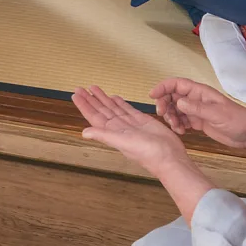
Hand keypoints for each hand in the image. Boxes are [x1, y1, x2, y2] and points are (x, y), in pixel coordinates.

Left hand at [72, 85, 189, 175]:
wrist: (169, 157)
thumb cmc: (148, 153)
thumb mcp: (123, 142)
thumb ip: (104, 135)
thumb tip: (83, 133)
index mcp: (112, 132)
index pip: (94, 116)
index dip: (84, 105)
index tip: (75, 95)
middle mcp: (119, 128)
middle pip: (101, 110)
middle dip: (91, 99)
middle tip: (80, 88)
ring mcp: (130, 124)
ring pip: (113, 108)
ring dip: (103, 98)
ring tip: (94, 88)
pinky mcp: (142, 121)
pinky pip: (127, 109)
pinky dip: (120, 103)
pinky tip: (114, 97)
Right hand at [150, 78, 245, 148]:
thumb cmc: (236, 120)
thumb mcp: (216, 114)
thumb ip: (196, 108)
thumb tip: (177, 102)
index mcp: (200, 92)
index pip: (177, 84)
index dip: (163, 87)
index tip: (152, 96)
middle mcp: (196, 99)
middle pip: (172, 96)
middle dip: (164, 104)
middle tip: (163, 116)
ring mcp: (196, 110)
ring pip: (175, 109)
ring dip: (171, 117)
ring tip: (176, 127)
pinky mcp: (198, 121)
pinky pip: (182, 120)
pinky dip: (178, 125)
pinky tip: (181, 132)